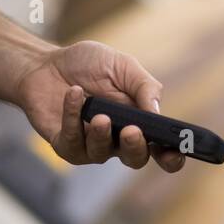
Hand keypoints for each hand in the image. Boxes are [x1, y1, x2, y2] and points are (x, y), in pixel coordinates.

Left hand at [18, 40, 184, 172]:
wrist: (46, 63)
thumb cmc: (88, 65)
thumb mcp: (123, 66)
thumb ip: (144, 87)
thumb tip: (157, 112)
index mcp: (139, 122)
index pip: (161, 149)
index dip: (171, 156)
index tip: (176, 151)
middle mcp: (117, 139)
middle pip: (135, 159)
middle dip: (136, 148)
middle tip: (131, 130)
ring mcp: (90, 145)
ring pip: (101, 153)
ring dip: (101, 135)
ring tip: (97, 115)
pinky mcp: (65, 145)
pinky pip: (72, 141)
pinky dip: (73, 117)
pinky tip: (74, 95)